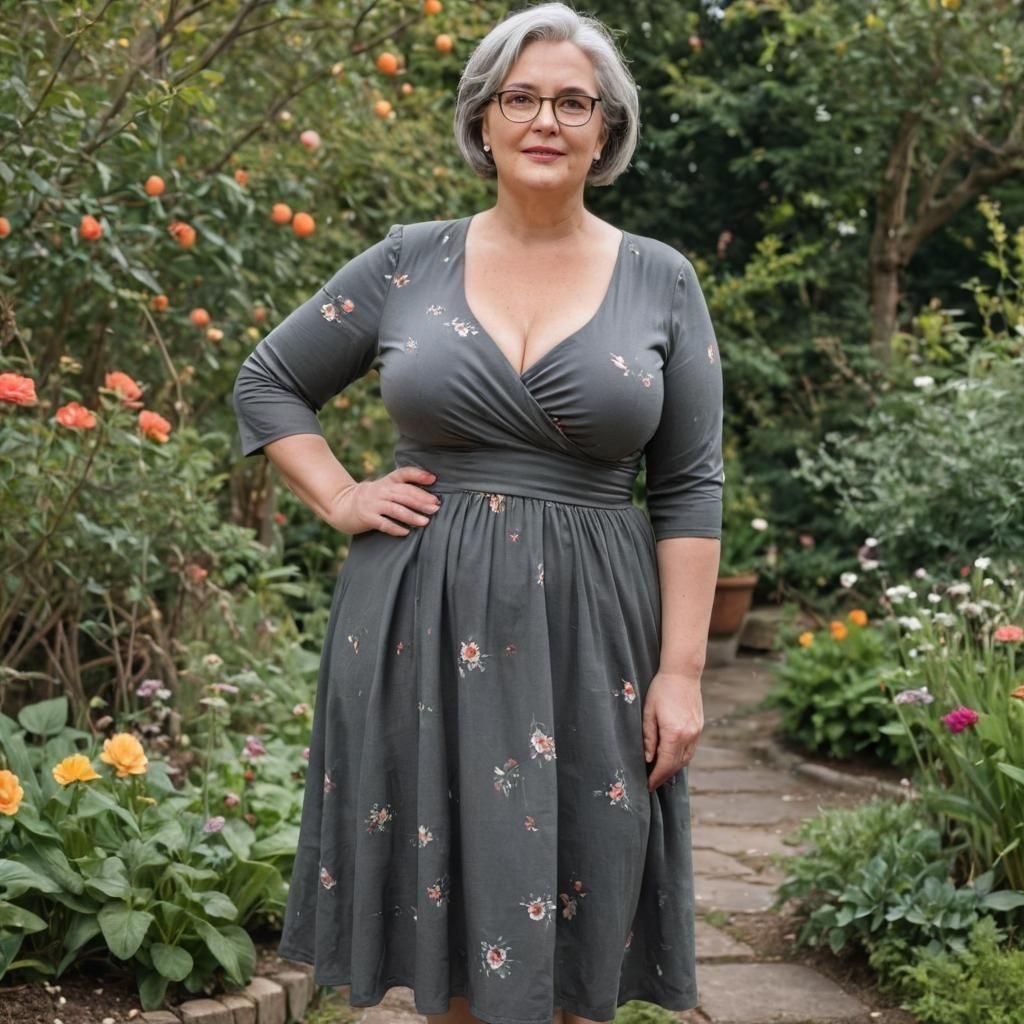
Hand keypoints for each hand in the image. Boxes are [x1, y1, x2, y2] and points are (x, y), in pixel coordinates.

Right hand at [326, 466, 441, 536]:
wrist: (342, 505)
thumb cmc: (371, 498)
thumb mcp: (384, 487)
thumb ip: (403, 487)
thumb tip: (430, 490)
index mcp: (387, 482)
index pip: (404, 474)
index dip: (419, 474)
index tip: (433, 479)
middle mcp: (381, 491)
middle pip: (404, 493)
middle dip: (421, 500)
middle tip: (436, 507)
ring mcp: (373, 504)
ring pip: (395, 509)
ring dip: (411, 515)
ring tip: (425, 522)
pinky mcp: (367, 517)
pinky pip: (383, 523)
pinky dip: (395, 528)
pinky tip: (406, 532)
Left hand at [642, 670, 703, 790]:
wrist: (682, 673)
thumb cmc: (661, 689)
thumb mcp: (648, 712)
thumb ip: (648, 737)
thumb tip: (648, 758)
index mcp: (674, 733)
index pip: (665, 764)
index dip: (656, 777)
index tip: (648, 786)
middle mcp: (689, 735)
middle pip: (677, 765)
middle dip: (664, 776)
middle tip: (652, 783)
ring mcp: (696, 732)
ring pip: (686, 759)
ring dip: (673, 768)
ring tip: (660, 773)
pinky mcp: (699, 727)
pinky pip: (691, 749)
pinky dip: (681, 758)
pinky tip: (672, 758)